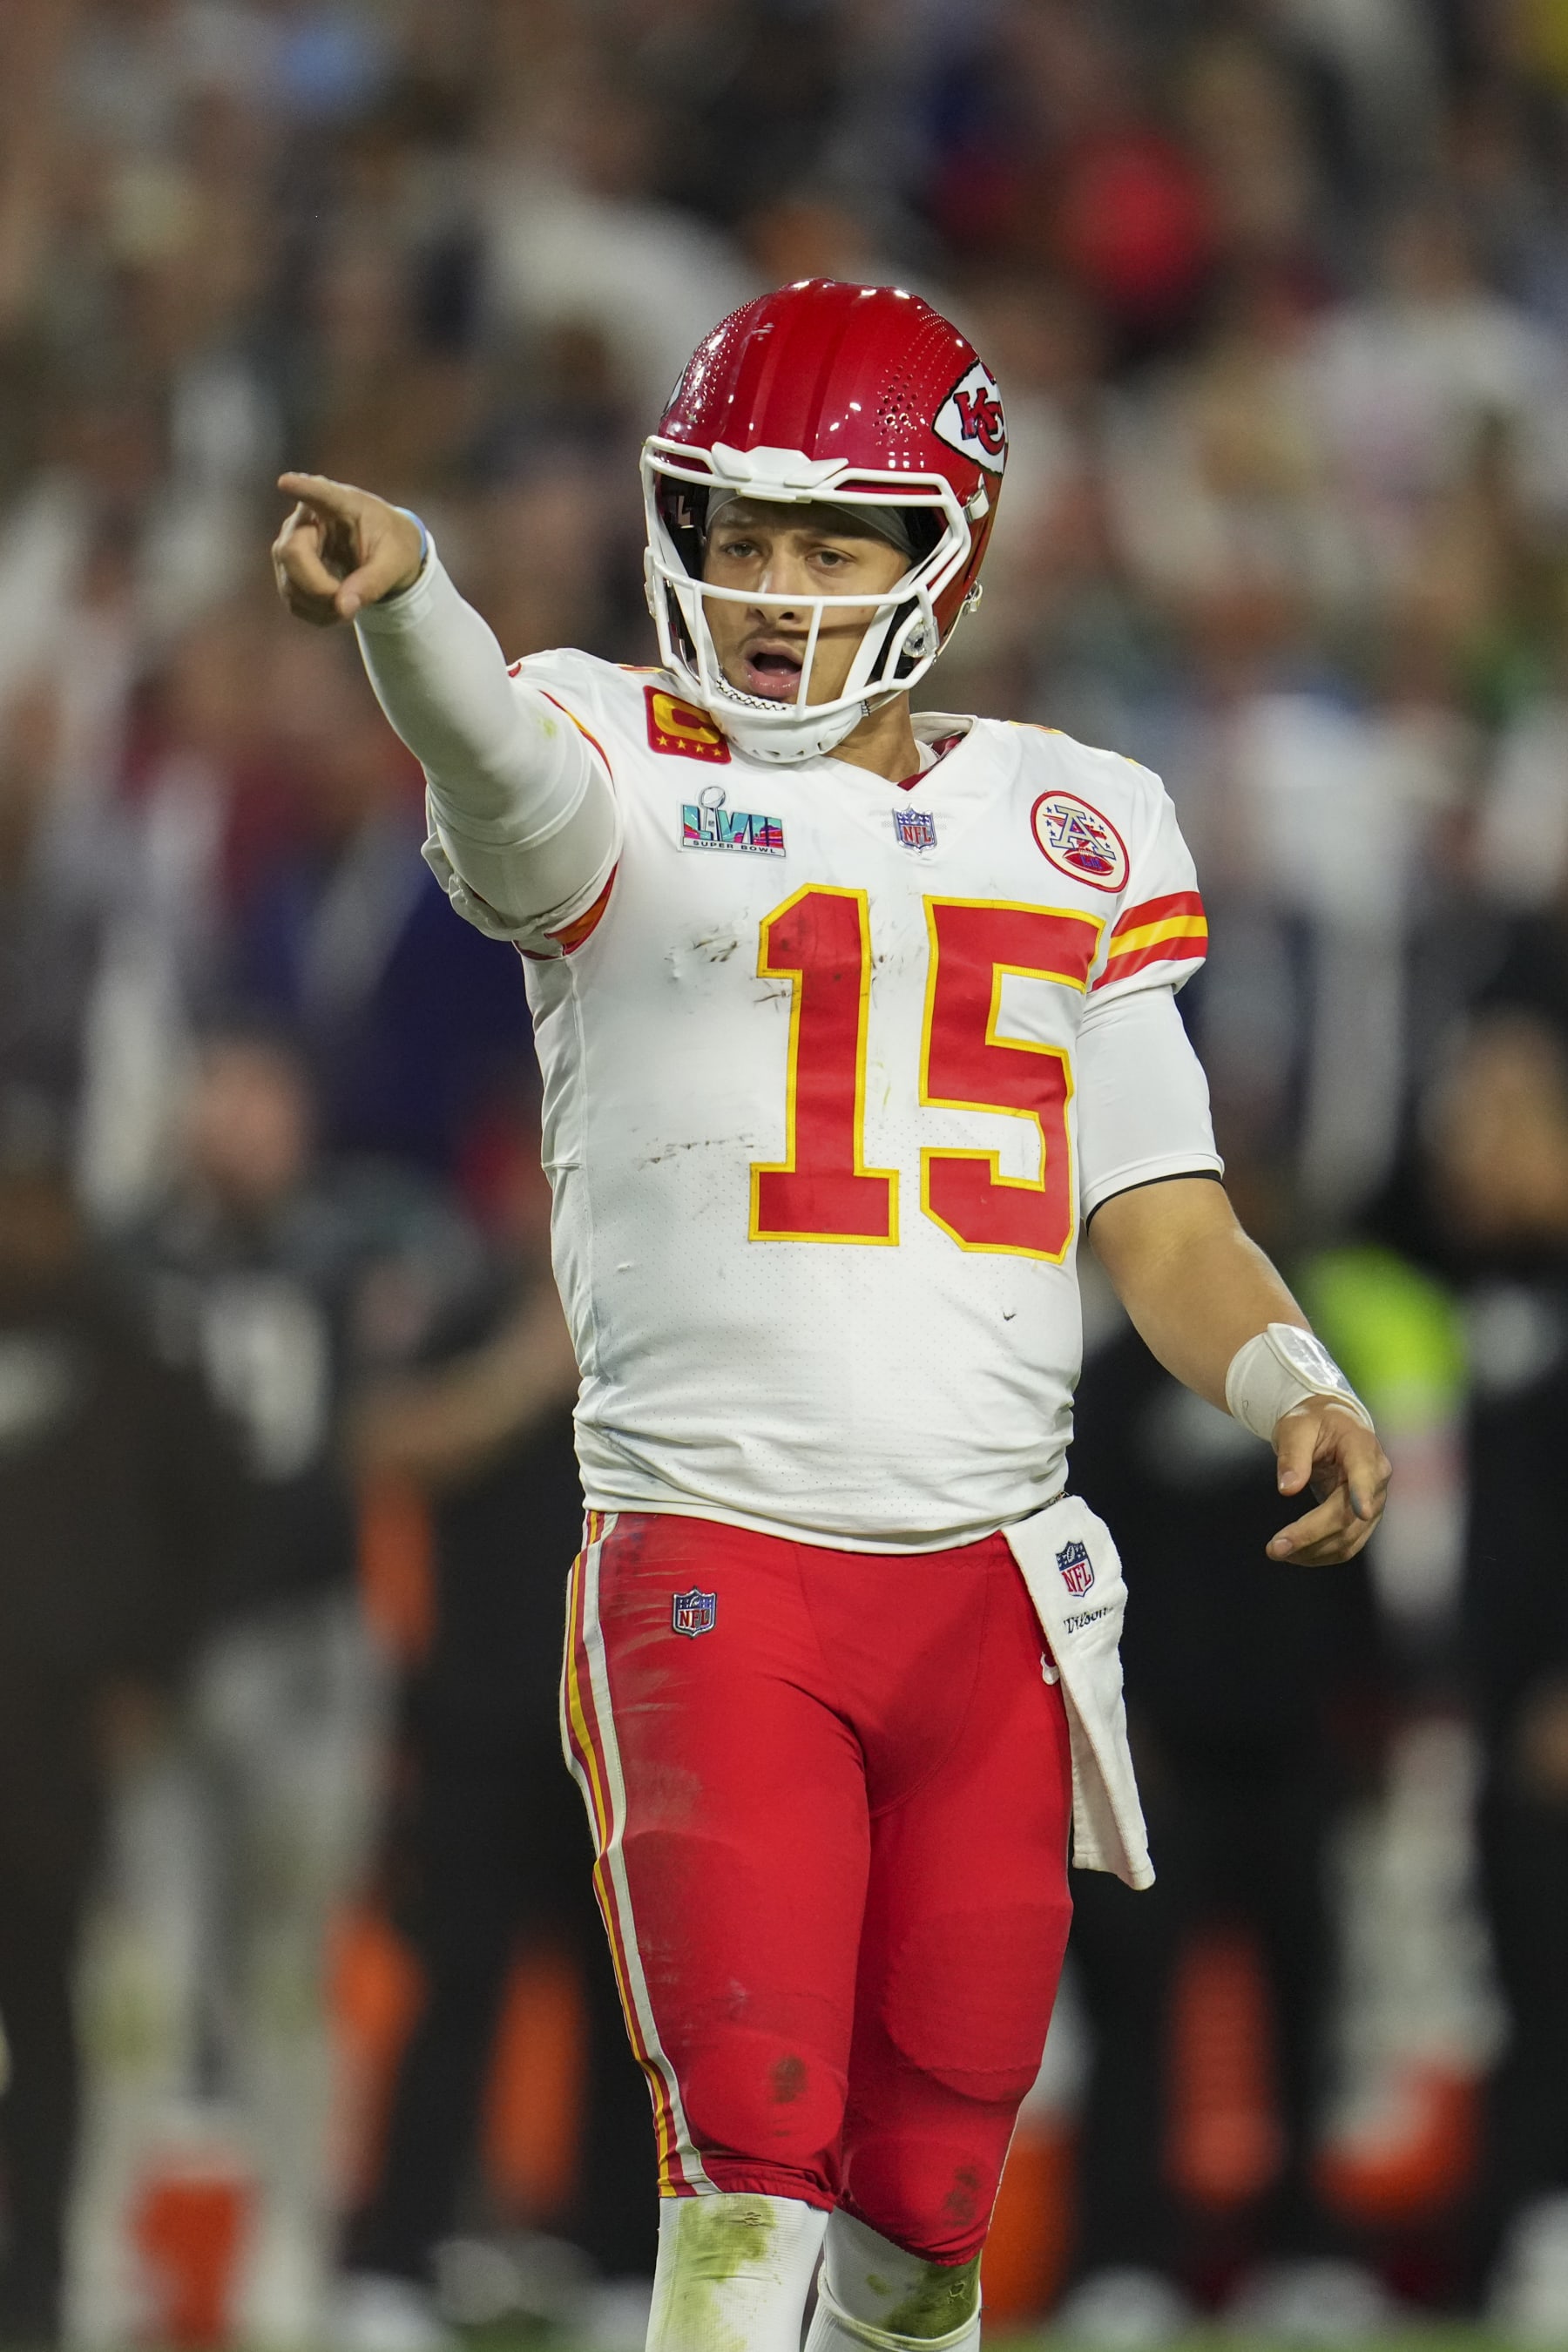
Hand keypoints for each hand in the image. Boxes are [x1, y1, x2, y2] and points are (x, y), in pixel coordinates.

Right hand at [271, 471, 424, 625]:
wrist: (386, 556)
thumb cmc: (393, 547)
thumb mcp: (395, 564)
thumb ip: (372, 583)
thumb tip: (343, 608)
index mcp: (339, 503)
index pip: (317, 493)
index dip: (301, 489)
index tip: (286, 482)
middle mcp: (304, 520)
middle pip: (291, 554)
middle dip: (320, 589)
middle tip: (350, 604)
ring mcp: (290, 547)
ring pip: (290, 584)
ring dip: (322, 607)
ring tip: (352, 604)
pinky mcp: (288, 572)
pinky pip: (294, 602)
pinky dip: (318, 615)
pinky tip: (339, 608)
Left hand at [1268, 1400, 1390, 1563]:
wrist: (1330, 1425)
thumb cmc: (1312, 1422)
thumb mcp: (1296, 1427)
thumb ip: (1293, 1456)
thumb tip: (1287, 1489)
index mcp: (1362, 1447)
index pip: (1365, 1473)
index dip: (1363, 1492)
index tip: (1362, 1511)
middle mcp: (1376, 1478)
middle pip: (1348, 1515)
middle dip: (1311, 1534)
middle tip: (1274, 1548)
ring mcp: (1373, 1502)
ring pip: (1348, 1537)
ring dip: (1313, 1551)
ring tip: (1276, 1552)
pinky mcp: (1363, 1520)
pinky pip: (1346, 1544)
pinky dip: (1320, 1554)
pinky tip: (1294, 1554)